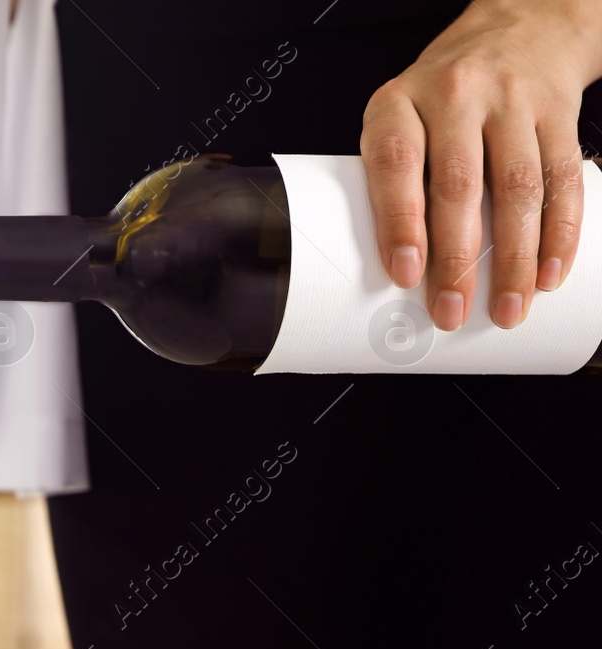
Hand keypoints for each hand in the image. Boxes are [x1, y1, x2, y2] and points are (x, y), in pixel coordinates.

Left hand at [361, 0, 601, 329]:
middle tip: (452, 311)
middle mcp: (456, 96)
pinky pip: (564, 181)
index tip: (405, 274)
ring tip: (507, 307)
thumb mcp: (400, 115)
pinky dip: (559, 235)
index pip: (395, 163)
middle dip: (457, 260)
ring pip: (518, 190)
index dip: (399, 223)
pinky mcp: (560, 114)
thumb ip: (395, 177)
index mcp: (400, 102)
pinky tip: (549, 273)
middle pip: (459, 186)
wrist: (521, 26)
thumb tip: (401, 264)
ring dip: (514, 259)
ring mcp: (513, 103)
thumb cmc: (444, 91)